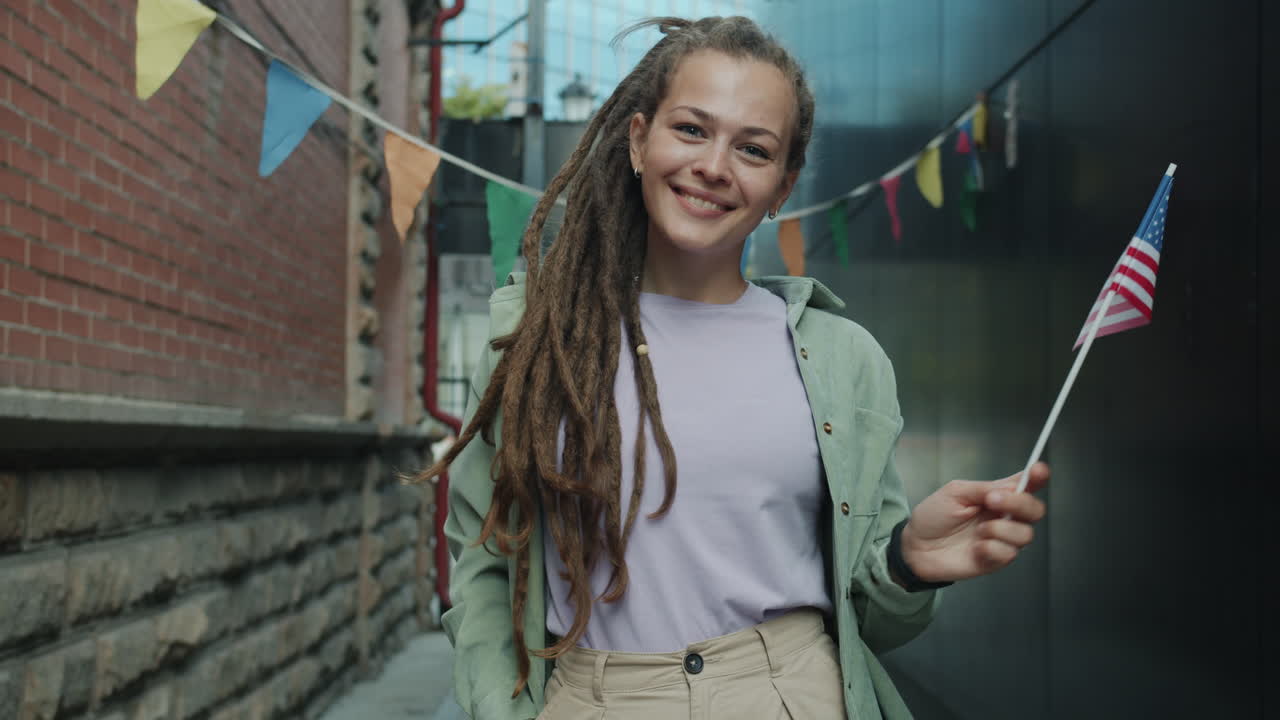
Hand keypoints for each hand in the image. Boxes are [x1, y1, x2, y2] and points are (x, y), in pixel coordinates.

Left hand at [897, 462, 1048, 584]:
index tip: (1039, 470)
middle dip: (1019, 503)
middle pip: (1035, 510)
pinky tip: (975, 548)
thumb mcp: (955, 492)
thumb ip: (984, 488)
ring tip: (977, 531)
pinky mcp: (996, 560)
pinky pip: (1008, 554)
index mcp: (997, 496)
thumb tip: (1012, 486)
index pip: (1026, 484)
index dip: (1038, 477)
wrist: (915, 546)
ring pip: (1025, 534)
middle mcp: (1004, 517)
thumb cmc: (933, 516)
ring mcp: (1002, 539)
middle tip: (992, 501)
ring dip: (999, 529)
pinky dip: (991, 548)